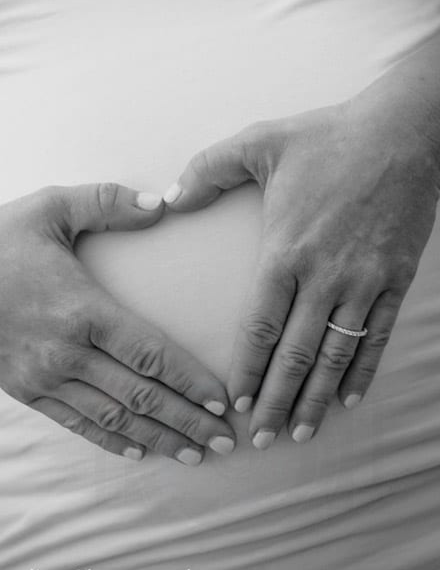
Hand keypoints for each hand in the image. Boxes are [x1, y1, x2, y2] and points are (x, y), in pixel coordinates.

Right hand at [0, 183, 234, 463]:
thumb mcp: (50, 206)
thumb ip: (107, 200)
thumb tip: (163, 203)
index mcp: (79, 308)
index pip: (148, 354)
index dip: (191, 380)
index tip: (224, 399)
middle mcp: (63, 352)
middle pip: (139, 396)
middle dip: (187, 420)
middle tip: (226, 441)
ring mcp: (42, 378)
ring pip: (112, 419)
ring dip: (158, 438)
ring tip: (195, 453)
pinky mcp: (25, 391)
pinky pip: (76, 424)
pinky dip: (111, 441)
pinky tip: (139, 452)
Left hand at [162, 94, 439, 448]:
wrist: (401, 131)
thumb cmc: (325, 137)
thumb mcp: (257, 142)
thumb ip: (207, 170)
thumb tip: (167, 198)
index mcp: (285, 249)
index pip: (261, 326)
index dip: (246, 369)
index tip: (232, 402)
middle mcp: (324, 275)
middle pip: (295, 354)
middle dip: (274, 400)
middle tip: (258, 438)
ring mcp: (363, 281)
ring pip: (336, 355)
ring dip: (315, 398)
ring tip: (297, 432)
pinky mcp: (394, 279)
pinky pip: (376, 336)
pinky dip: (362, 371)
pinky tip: (349, 399)